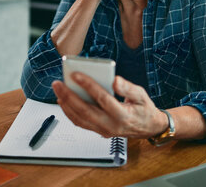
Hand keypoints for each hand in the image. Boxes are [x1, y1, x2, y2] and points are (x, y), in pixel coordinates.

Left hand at [52, 73, 166, 138]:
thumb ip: (128, 88)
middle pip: (85, 111)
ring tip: (58, 89)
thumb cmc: (143, 108)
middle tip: (58, 83)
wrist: (147, 127)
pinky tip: (63, 100)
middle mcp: (111, 125)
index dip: (88, 86)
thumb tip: (115, 80)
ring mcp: (103, 130)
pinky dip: (69, 112)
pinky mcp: (98, 131)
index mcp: (123, 115)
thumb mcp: (141, 95)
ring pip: (80, 119)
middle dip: (69, 96)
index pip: (103, 99)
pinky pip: (80, 122)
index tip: (76, 74)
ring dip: (66, 104)